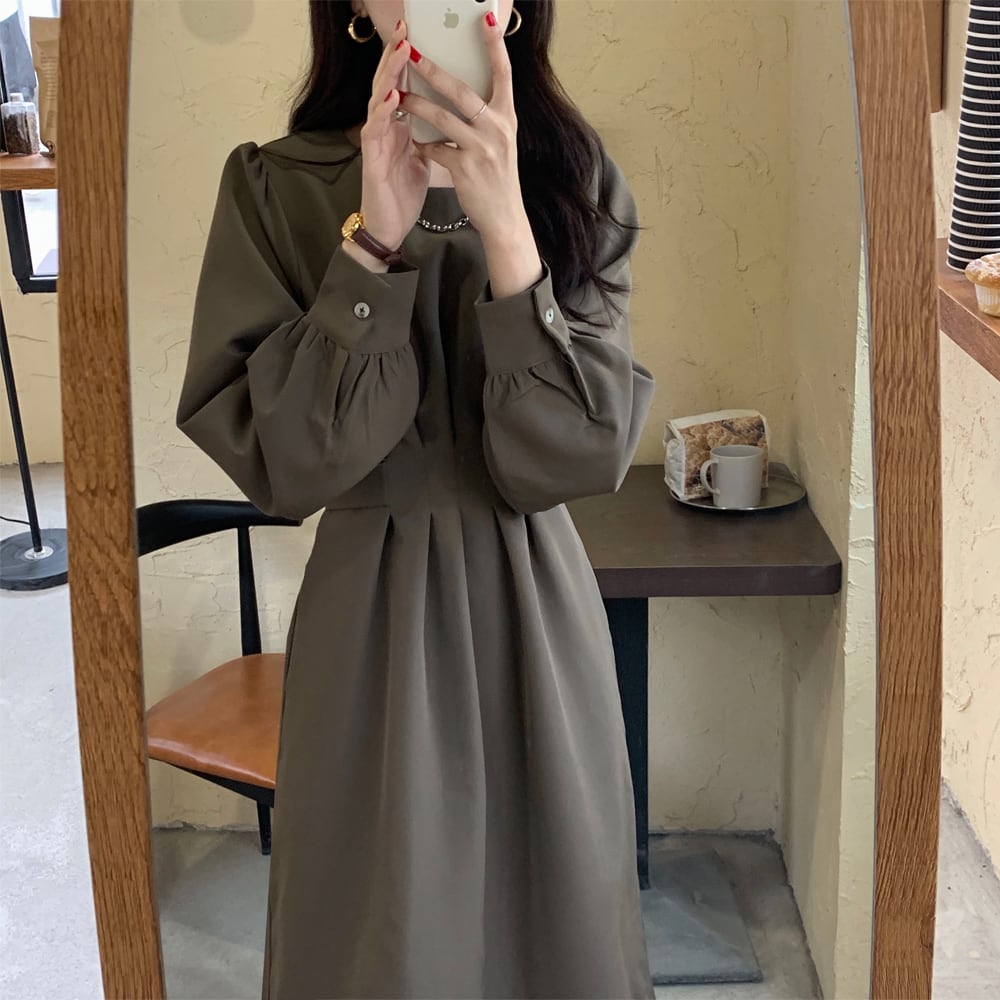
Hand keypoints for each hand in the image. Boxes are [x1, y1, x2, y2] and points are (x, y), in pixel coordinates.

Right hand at [356, 19, 429, 250]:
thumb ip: (430, 137)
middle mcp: (384, 129)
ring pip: (378, 101)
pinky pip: (375, 132)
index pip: (403, 86)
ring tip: (401, 51)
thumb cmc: (403, 194)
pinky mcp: (371, 161)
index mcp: (399, 127)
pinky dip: (382, 113)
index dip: (410, 62)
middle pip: (388, 85)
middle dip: (397, 56)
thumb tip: (452, 120)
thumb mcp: (423, 160)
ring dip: (389, 75)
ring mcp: (376, 143)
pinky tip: (392, 98)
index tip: (420, 34)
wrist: (389, 227)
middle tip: (406, 28)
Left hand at [399, 12, 527, 243]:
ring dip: (416, 105)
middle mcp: (498, 129)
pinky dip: (423, 145)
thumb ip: (487, 118)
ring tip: (398, 95)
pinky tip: (416, 144)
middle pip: (462, 90)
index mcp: (507, 118)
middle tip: (412, 52)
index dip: (496, 46)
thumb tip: (465, 94)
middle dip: (433, 70)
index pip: (504, 74)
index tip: (487, 18)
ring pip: (441, 117)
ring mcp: (481, 148)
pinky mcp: (465, 168)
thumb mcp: (501, 143)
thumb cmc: (498, 179)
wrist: (504, 219)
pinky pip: (435, 149)